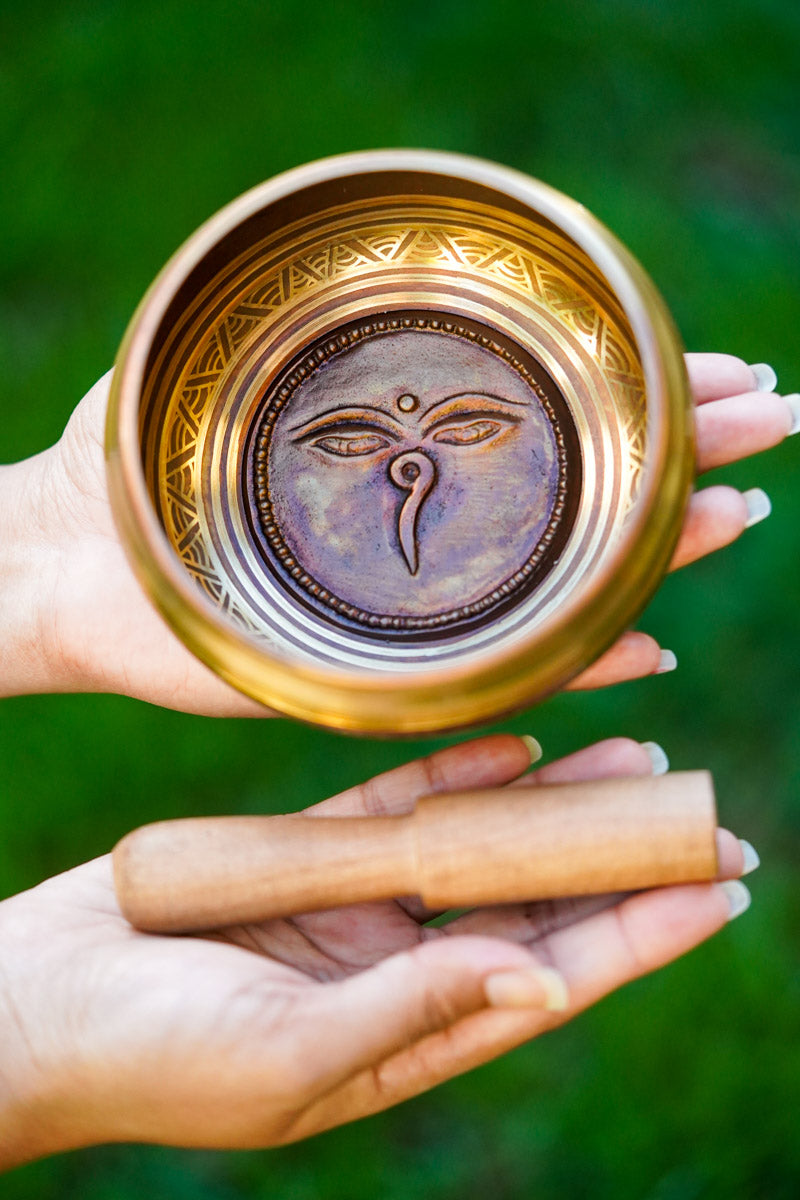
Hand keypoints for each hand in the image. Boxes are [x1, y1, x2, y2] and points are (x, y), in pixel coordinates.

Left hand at [0, 356, 793, 712]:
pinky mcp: (386, 677)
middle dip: (685, 451)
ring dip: (663, 547)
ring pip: (573, 579)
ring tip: (740, 509)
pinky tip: (651, 652)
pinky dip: (581, 668)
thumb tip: (375, 285)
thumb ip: (299, 328)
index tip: (720, 365)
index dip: (639, 394)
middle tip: (778, 422)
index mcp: (412, 462)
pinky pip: (509, 679)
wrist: (72, 559)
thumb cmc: (140, 462)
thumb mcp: (229, 367)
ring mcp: (423, 608)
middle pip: (585, 493)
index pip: (552, 423)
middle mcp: (436, 535)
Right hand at [0, 734, 753, 1167]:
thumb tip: (543, 990)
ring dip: (553, 804)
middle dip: (616, 860)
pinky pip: (397, 807)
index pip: (555, 978)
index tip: (720, 890)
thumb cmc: (149, 1056)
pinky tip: (518, 741)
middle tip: (701, 810)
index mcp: (406, 1038)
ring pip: (478, 846)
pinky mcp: (302, 858)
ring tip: (634, 751)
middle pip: (533, 906)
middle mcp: (394, 971)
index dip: (642, 936)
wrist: (32, 1000)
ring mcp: (351, 910)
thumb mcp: (292, 1054)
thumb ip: (414, 1011)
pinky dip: (456, 773)